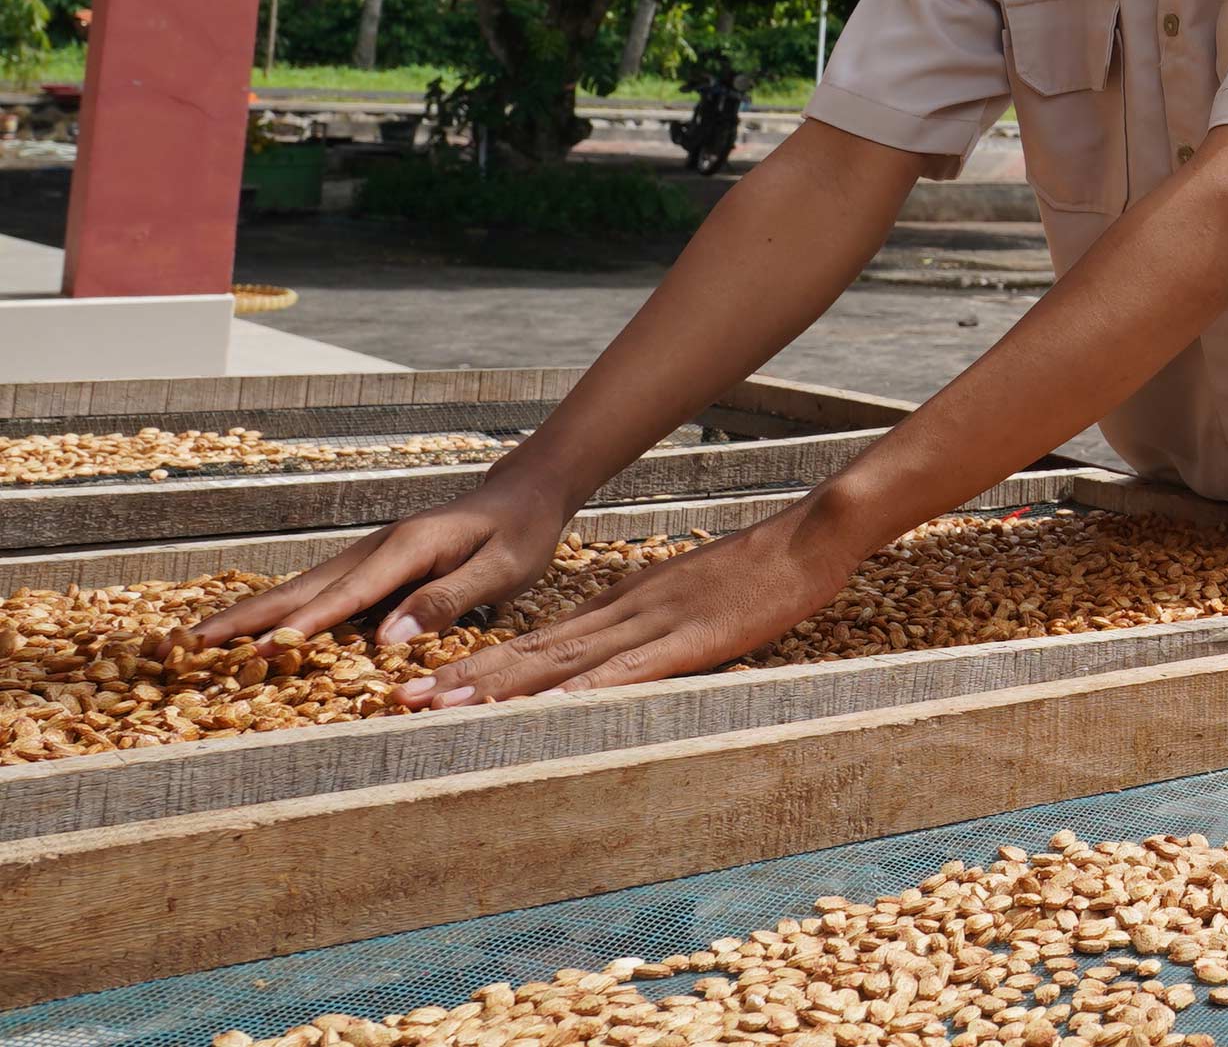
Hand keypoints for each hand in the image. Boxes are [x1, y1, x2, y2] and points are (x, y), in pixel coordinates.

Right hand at [191, 476, 574, 650]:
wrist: (523, 494)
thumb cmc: (519, 533)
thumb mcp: (502, 569)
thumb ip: (447, 600)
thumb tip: (388, 641)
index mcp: (408, 547)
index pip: (350, 594)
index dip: (307, 624)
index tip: (265, 650)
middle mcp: (376, 548)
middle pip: (303, 588)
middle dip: (247, 618)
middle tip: (189, 647)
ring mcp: (369, 555)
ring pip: (301, 590)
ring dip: (250, 616)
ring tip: (198, 643)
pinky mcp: (371, 567)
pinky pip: (319, 593)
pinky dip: (279, 612)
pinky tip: (253, 633)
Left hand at [391, 498, 864, 707]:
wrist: (811, 535)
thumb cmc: (762, 569)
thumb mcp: (692, 594)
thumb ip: (650, 623)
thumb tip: (609, 658)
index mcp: (624, 603)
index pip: (538, 640)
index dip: (478, 664)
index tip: (425, 684)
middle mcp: (624, 613)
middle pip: (533, 651)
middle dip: (465, 678)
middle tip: (401, 700)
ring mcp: (655, 625)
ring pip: (564, 661)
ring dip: (500, 686)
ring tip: (443, 707)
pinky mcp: (692, 640)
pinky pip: (630, 670)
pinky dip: (583, 691)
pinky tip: (548, 708)